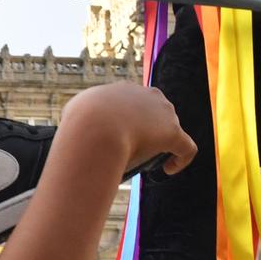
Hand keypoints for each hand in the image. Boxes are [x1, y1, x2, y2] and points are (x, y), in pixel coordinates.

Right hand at [63, 83, 196, 176]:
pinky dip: (181, 159)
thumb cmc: (80, 122)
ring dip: (162, 144)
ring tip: (149, 162)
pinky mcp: (174, 133)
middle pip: (154, 112)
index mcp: (124, 89)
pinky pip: (186, 147)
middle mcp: (147, 95)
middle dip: (147, 129)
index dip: (128, 121)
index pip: (132, 103)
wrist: (94, 128)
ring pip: (169, 128)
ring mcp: (163, 113)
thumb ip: (81, 116)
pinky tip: (169, 169)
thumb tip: (76, 127)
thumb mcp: (74, 112)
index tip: (118, 137)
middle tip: (132, 150)